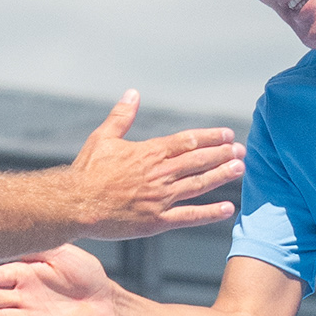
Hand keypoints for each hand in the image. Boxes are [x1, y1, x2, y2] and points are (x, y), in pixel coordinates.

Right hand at [67, 92, 243, 237]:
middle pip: (199, 161)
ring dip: (221, 177)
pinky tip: (228, 209)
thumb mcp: (103, 137)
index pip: (188, 141)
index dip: (211, 138)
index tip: (227, 135)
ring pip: (199, 185)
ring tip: (240, 170)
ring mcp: (160, 199)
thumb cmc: (86, 171)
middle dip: (222, 155)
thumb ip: (122, 116)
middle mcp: (160, 174)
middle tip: (241, 151)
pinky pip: (189, 217)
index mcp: (150, 153)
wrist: (75, 204)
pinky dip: (210, 213)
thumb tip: (132, 94)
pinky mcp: (156, 222)